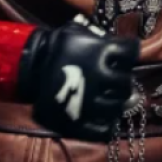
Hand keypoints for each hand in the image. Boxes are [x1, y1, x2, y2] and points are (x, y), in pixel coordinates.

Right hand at [10, 19, 138, 141]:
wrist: (30, 67)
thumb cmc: (57, 47)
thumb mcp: (77, 31)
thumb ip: (101, 35)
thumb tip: (119, 41)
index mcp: (102, 51)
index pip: (132, 51)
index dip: (131, 52)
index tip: (127, 55)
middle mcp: (100, 76)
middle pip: (127, 84)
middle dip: (123, 82)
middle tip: (116, 82)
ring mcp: (90, 102)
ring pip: (118, 107)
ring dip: (117, 103)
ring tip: (109, 99)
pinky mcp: (80, 122)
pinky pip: (104, 130)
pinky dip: (107, 125)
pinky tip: (103, 117)